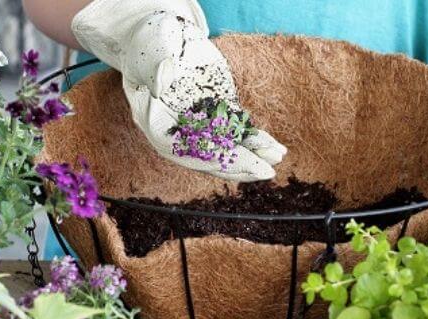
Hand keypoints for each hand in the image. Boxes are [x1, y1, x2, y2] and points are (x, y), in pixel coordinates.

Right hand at [72, 0, 286, 181]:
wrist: (163, 39)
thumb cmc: (153, 42)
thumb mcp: (151, 51)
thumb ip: (154, 69)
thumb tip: (160, 82)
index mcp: (157, 123)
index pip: (186, 148)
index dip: (211, 157)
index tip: (235, 161)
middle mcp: (180, 132)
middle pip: (211, 156)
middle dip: (239, 164)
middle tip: (265, 171)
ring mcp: (201, 126)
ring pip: (228, 148)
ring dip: (253, 155)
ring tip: (276, 157)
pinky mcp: (218, 116)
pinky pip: (238, 134)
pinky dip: (255, 141)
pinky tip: (274, 148)